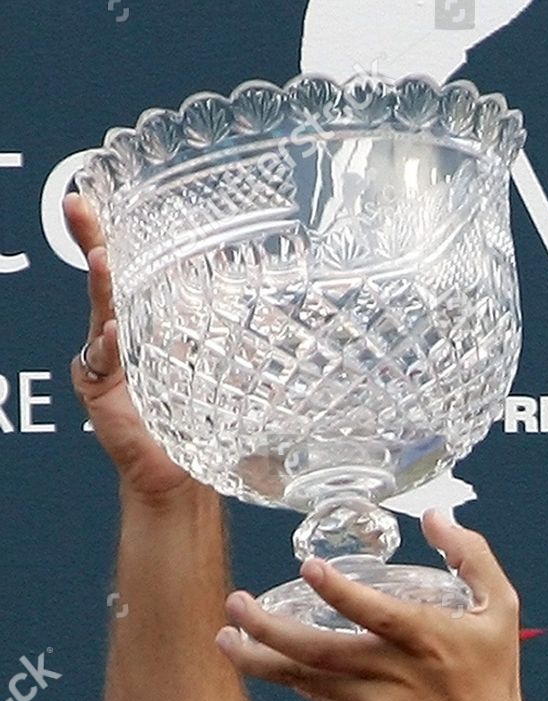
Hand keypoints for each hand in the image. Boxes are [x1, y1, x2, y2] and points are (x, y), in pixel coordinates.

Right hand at [64, 192, 209, 503]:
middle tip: (83, 210)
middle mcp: (124, 335)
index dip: (119, 236)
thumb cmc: (206, 423)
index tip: (105, 199)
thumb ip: (239, 338)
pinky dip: (110, 348)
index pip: (134, 271)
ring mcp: (107, 359)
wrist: (185, 472)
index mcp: (152, 324)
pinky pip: (100, 362)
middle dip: (94, 243)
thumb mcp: (227, 370)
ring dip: (102, 289)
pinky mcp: (97, 388)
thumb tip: (281, 301)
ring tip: (104, 264)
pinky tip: (116, 335)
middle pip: (105, 280)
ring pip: (100, 314)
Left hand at [214, 510, 542, 700]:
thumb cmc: (493, 679)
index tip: (308, 569)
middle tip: (236, 604)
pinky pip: (316, 699)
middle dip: (268, 628)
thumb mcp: (501, 611)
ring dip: (259, 659)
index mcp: (428, 640)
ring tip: (227, 638)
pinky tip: (269, 660)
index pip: (377, 615)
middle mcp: (395, 675)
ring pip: (304, 680)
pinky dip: (291, 678)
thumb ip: (471, 557)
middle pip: (319, 651)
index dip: (340, 593)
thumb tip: (434, 516)